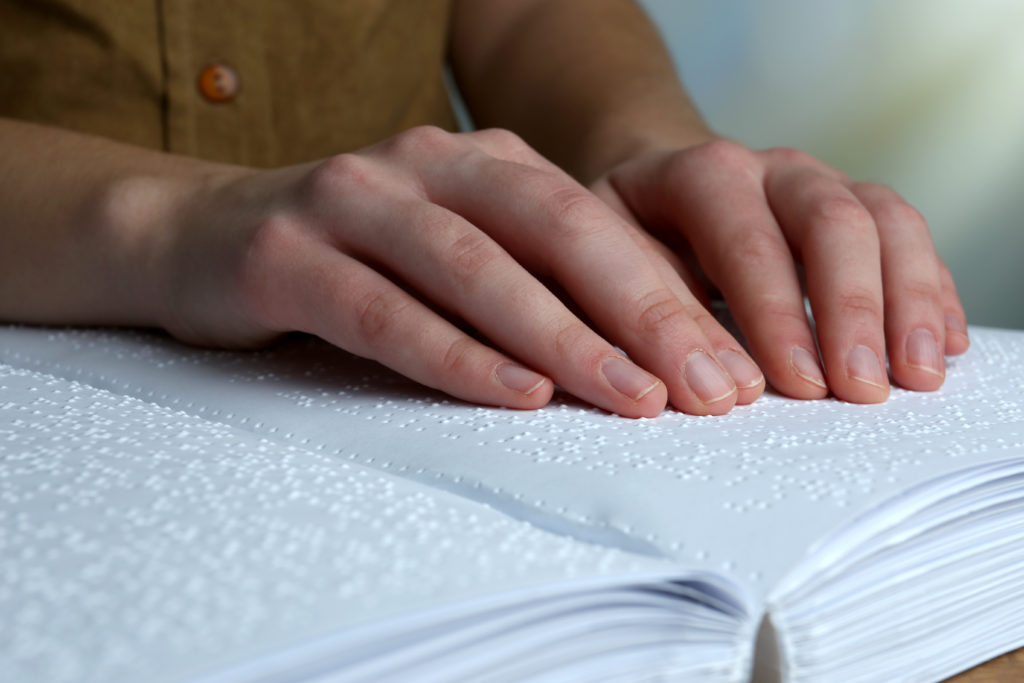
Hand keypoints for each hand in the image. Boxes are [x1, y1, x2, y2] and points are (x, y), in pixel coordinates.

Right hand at [157, 127, 764, 417]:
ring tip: (634, 398)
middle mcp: (421, 164)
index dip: (670, 295)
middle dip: (641, 311)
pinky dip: (455, 353)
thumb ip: (534, 282)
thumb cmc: (353, 261)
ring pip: (473, 266)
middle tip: (712, 387)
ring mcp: (350, 201)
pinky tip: (515, 394)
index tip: (733, 370)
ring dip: (560, 337)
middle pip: (552, 229)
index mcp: (479, 162)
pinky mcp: (285, 255)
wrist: (201, 237)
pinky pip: (383, 309)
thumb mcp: (455, 253)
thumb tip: (652, 354)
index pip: (595, 223)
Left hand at [591, 139, 969, 403]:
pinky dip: (931, 291)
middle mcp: (770, 169)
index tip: (796, 384)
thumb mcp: (599, 263)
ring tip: (916, 377)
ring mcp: (821, 184)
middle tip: (860, 390)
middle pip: (829, 221)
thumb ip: (632, 312)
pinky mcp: (858, 208)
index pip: (744, 235)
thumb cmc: (621, 240)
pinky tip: (942, 345)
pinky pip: (910, 237)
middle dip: (849, 309)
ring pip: (885, 223)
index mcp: (701, 174)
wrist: (653, 190)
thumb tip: (684, 387)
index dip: (773, 310)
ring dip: (906, 301)